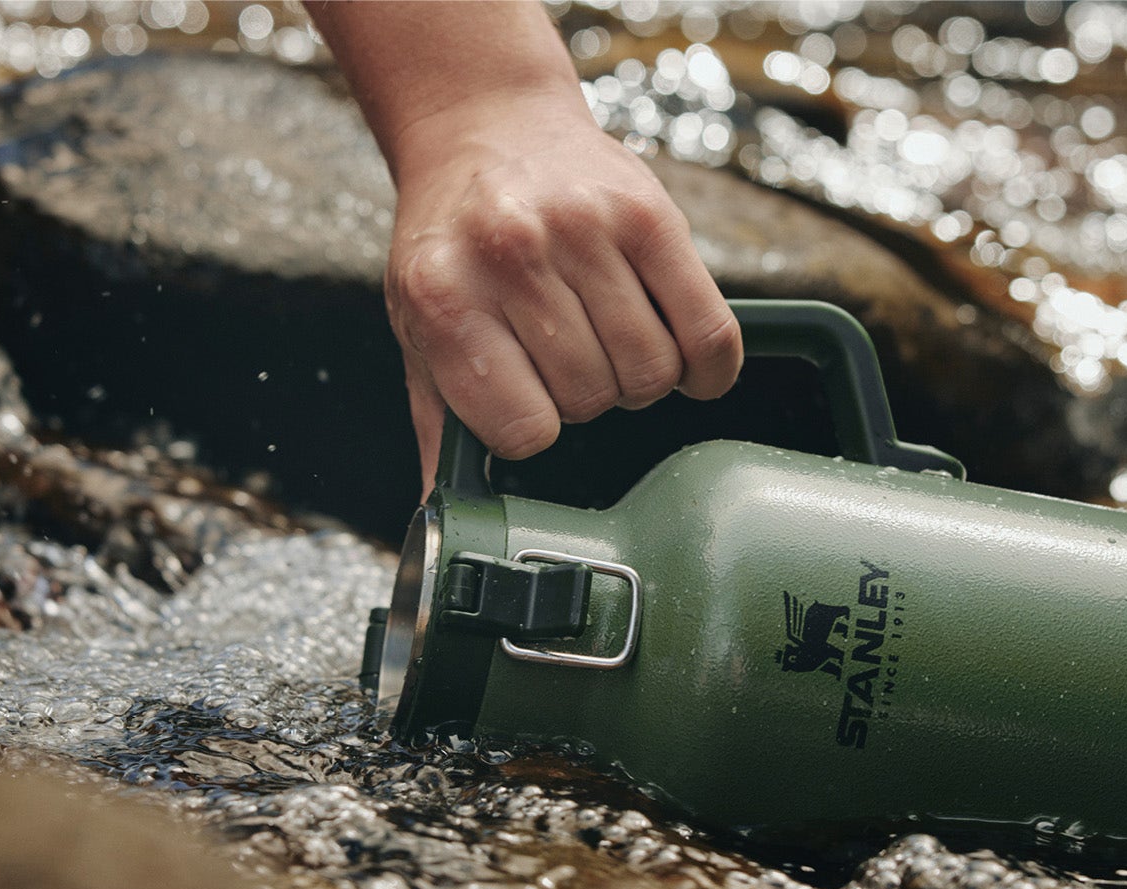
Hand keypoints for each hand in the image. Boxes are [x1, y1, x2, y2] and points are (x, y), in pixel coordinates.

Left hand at [381, 94, 742, 488]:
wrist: (485, 125)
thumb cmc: (452, 241)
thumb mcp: (416, 324)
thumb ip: (437, 420)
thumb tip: (440, 524)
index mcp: (444, 296)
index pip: (520, 428)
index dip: (532, 430)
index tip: (530, 407)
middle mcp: (511, 255)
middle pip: (590, 399)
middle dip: (587, 399)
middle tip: (572, 361)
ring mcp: (584, 229)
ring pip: (650, 372)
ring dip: (641, 380)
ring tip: (614, 346)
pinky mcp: (651, 213)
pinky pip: (707, 329)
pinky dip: (709, 367)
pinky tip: (691, 367)